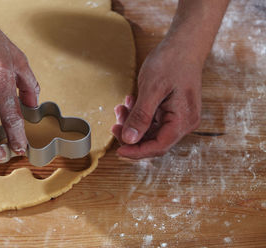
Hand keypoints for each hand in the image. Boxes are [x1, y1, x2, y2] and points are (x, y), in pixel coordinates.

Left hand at [112, 41, 201, 158]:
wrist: (184, 43)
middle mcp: (184, 123)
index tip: (118, 150)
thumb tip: (129, 140)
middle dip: (131, 135)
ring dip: (132, 123)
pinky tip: (130, 102)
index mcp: (183, 120)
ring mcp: (178, 117)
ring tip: (121, 107)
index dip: (136, 152)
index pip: (158, 147)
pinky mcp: (172, 111)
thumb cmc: (172, 61)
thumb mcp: (151, 89)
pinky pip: (152, 120)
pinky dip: (138, 115)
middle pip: (153, 141)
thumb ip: (141, 117)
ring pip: (150, 131)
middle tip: (115, 124)